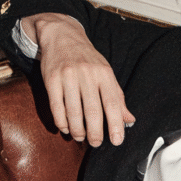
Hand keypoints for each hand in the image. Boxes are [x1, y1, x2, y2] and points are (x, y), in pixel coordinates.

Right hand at [23, 13, 134, 145]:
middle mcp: (87, 75)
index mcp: (104, 74)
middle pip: (92, 111)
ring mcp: (68, 77)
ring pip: (73, 112)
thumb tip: (130, 120)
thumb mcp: (106, 73)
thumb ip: (117, 97)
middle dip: (95, 133)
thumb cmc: (88, 59)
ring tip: (80, 137)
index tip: (117, 141)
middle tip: (96, 143)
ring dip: (77, 130)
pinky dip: (62, 122)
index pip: (112, 103)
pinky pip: (57, 107)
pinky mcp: (51, 80)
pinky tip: (66, 128)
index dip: (116, 124)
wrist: (62, 36)